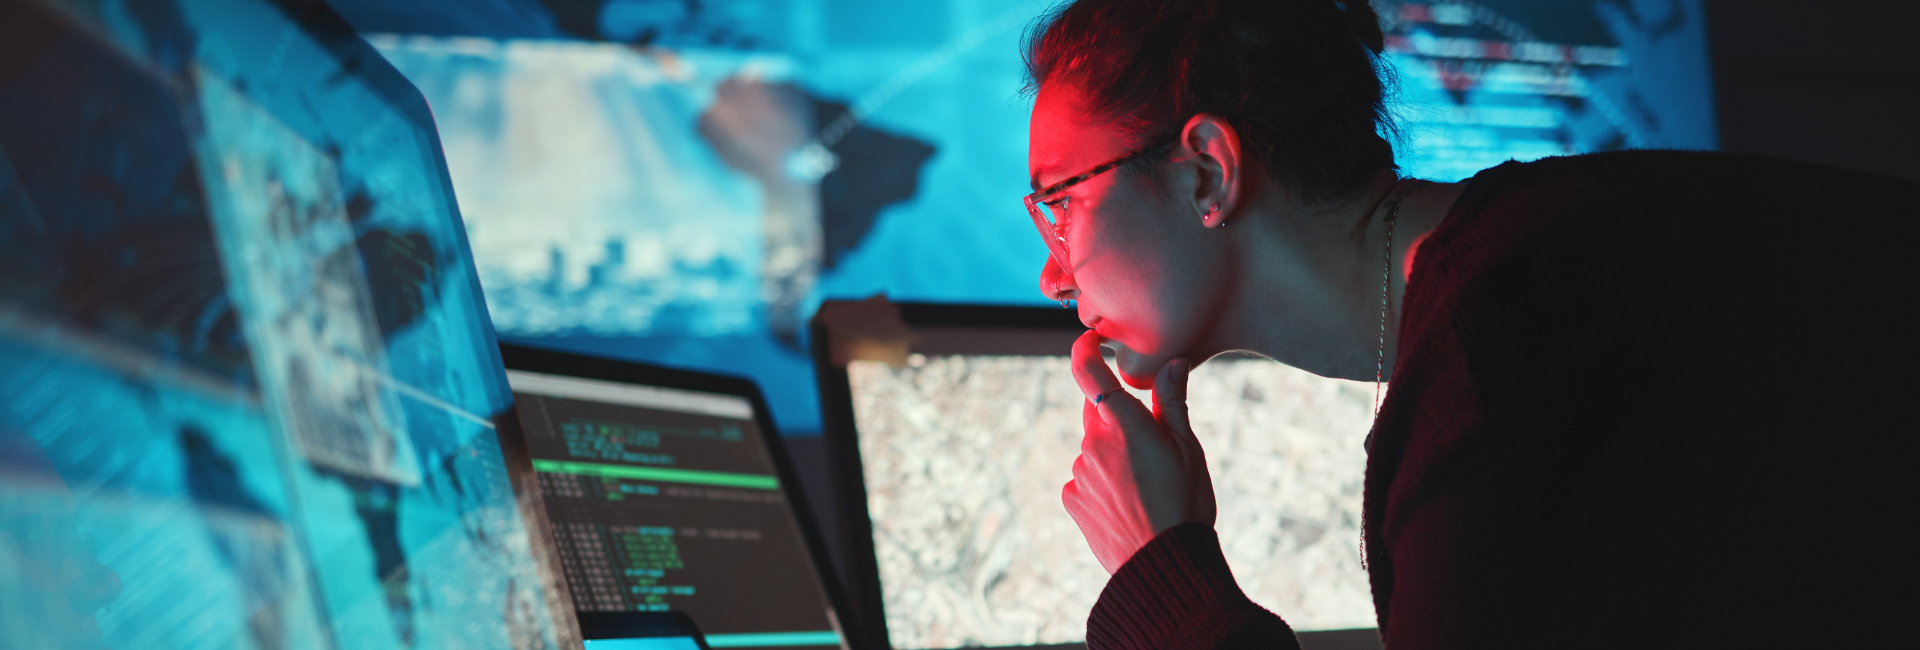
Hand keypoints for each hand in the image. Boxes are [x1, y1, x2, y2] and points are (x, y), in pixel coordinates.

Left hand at [1062, 330, 1216, 573]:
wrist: (1165, 567)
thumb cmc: (1186, 504)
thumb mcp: (1189, 449)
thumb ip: (1174, 402)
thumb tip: (1172, 362)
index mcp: (1124, 424)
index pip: (1088, 372)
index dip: (1085, 349)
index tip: (1090, 341)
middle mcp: (1093, 443)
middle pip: (1096, 413)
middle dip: (1117, 417)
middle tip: (1150, 444)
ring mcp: (1079, 473)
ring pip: (1093, 449)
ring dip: (1112, 454)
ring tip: (1146, 486)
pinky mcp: (1072, 499)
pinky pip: (1085, 479)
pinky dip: (1102, 483)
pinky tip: (1129, 505)